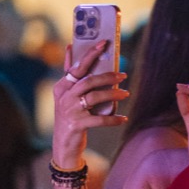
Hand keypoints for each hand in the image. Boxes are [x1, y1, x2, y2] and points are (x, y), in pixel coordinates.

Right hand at [52, 43, 127, 168]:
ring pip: (94, 97)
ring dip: (113, 95)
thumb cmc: (69, 116)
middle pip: (88, 81)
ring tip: (126, 94)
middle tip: (123, 75)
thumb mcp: (66, 95)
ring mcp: (70, 111)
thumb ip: (70, 74)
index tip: (103, 43)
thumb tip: (70, 47)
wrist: (63, 145)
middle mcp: (64, 97)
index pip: (77, 67)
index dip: (90, 55)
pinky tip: (123, 118)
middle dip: (107, 76)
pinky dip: (113, 119)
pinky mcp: (77, 125)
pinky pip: (99, 119)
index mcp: (62, 87)